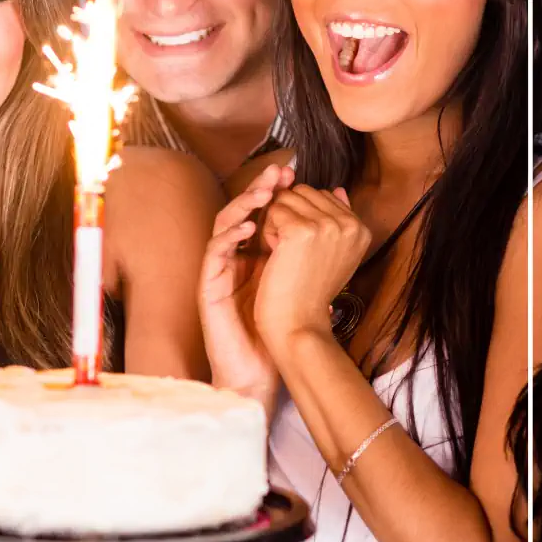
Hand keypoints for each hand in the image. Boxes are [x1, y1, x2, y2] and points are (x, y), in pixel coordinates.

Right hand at [199, 164, 289, 418]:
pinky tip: (248, 226)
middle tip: (278, 171)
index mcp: (252, 255)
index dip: (273, 190)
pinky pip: (214, 252)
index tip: (294, 172)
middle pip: (241, 211)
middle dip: (259, 188)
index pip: (259, 212)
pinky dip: (229, 235)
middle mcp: (233, 257)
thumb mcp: (299, 285)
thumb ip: (310, 254)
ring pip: (223, 224)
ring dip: (242, 204)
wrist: (257, 370)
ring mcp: (219, 270)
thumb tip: (332, 223)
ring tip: (264, 193)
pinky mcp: (209, 285)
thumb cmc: (276, 331)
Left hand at [253, 186, 371, 345]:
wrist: (299, 323)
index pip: (320, 195)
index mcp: (360, 228)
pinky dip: (268, 232)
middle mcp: (349, 223)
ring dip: (276, 224)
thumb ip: (337, 219)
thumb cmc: (309, 291)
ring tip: (286, 254)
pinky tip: (278, 255)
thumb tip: (337, 188)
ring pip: (285, 199)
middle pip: (301, 192)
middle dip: (288, 216)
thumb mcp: (333, 253)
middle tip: (293, 253)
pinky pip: (273, 210)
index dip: (302, 218)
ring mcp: (327, 225)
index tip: (305, 250)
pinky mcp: (302, 229)